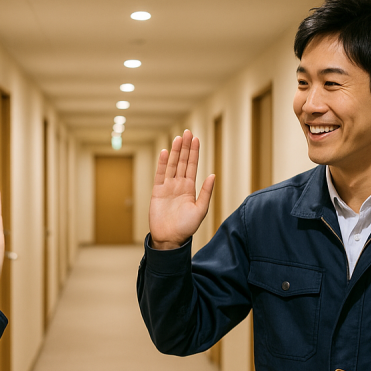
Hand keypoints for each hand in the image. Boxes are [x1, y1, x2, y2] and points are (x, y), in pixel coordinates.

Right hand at [148, 130, 214, 249]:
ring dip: (175, 152)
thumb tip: (212, 174)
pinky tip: (164, 152)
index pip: (192, 166)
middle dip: (185, 147)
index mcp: (190, 188)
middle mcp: (179, 185)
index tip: (196, 139)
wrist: (170, 238)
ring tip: (178, 138)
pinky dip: (161, 163)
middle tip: (187, 132)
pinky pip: (160, 174)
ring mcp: (168, 187)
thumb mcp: (201, 210)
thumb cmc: (186, 227)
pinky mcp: (157, 191)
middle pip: (182, 162)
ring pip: (171, 165)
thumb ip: (206, 192)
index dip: (194, 152)